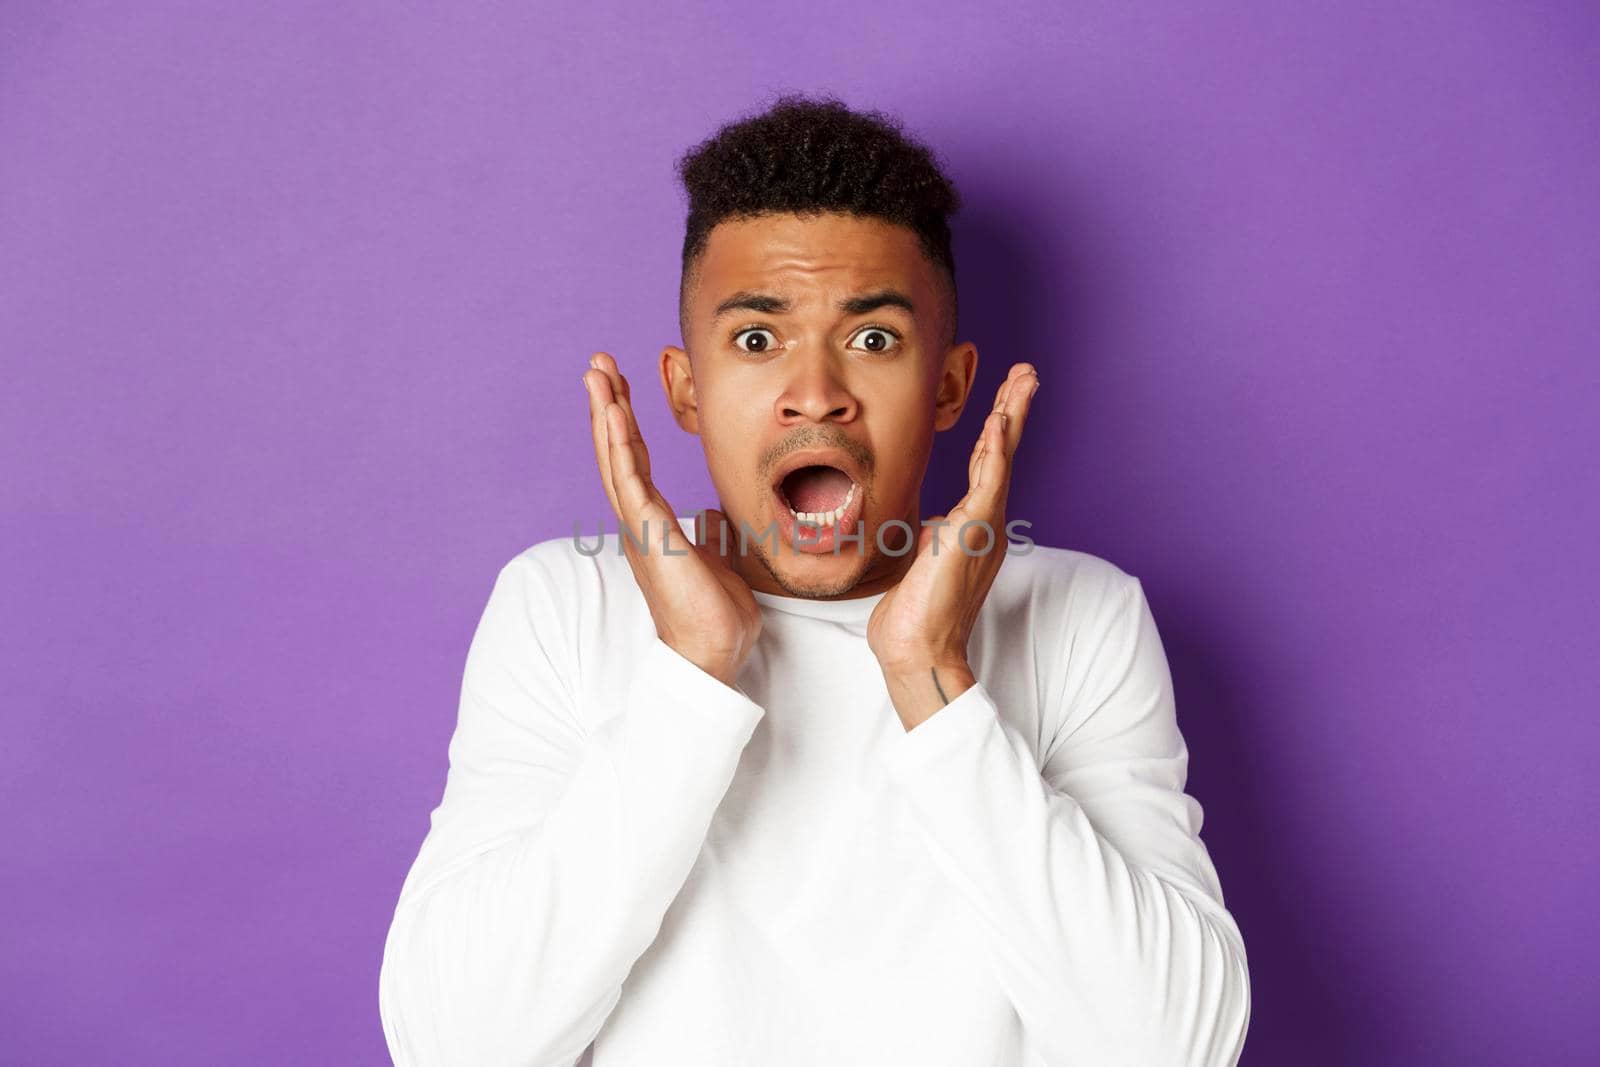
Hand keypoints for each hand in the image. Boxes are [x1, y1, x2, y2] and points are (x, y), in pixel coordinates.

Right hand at [581, 352, 761, 687]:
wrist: (712, 652)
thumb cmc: (715, 613)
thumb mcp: (718, 558)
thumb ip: (710, 532)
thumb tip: (712, 516)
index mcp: (653, 523)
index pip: (636, 462)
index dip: (627, 424)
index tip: (619, 388)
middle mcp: (639, 521)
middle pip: (616, 451)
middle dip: (607, 404)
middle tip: (597, 363)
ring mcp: (640, 527)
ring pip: (616, 458)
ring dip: (606, 412)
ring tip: (597, 372)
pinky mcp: (650, 535)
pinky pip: (630, 482)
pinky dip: (621, 446)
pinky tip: (615, 415)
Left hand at [867, 363, 1039, 728]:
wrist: (917, 649)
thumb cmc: (913, 614)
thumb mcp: (921, 560)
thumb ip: (931, 536)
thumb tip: (926, 526)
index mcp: (974, 526)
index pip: (989, 465)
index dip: (997, 429)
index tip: (1003, 398)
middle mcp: (986, 522)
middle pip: (1003, 453)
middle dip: (1014, 409)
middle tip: (1027, 372)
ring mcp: (983, 527)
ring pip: (1002, 459)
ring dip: (1012, 415)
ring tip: (1024, 379)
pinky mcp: (972, 534)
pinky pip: (989, 483)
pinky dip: (996, 450)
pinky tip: (999, 422)